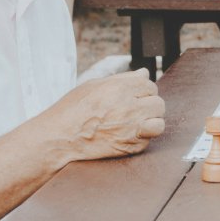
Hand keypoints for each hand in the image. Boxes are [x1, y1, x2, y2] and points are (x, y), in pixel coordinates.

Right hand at [39, 69, 164, 161]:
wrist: (59, 139)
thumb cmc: (72, 110)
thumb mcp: (94, 86)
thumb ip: (123, 79)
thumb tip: (144, 73)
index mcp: (120, 88)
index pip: (149, 84)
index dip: (142, 90)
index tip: (132, 96)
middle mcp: (129, 107)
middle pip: (157, 102)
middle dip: (148, 105)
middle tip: (134, 110)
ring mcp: (131, 128)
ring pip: (159, 121)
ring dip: (151, 121)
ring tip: (137, 123)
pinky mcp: (130, 147)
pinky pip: (149, 140)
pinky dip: (143, 138)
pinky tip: (129, 135)